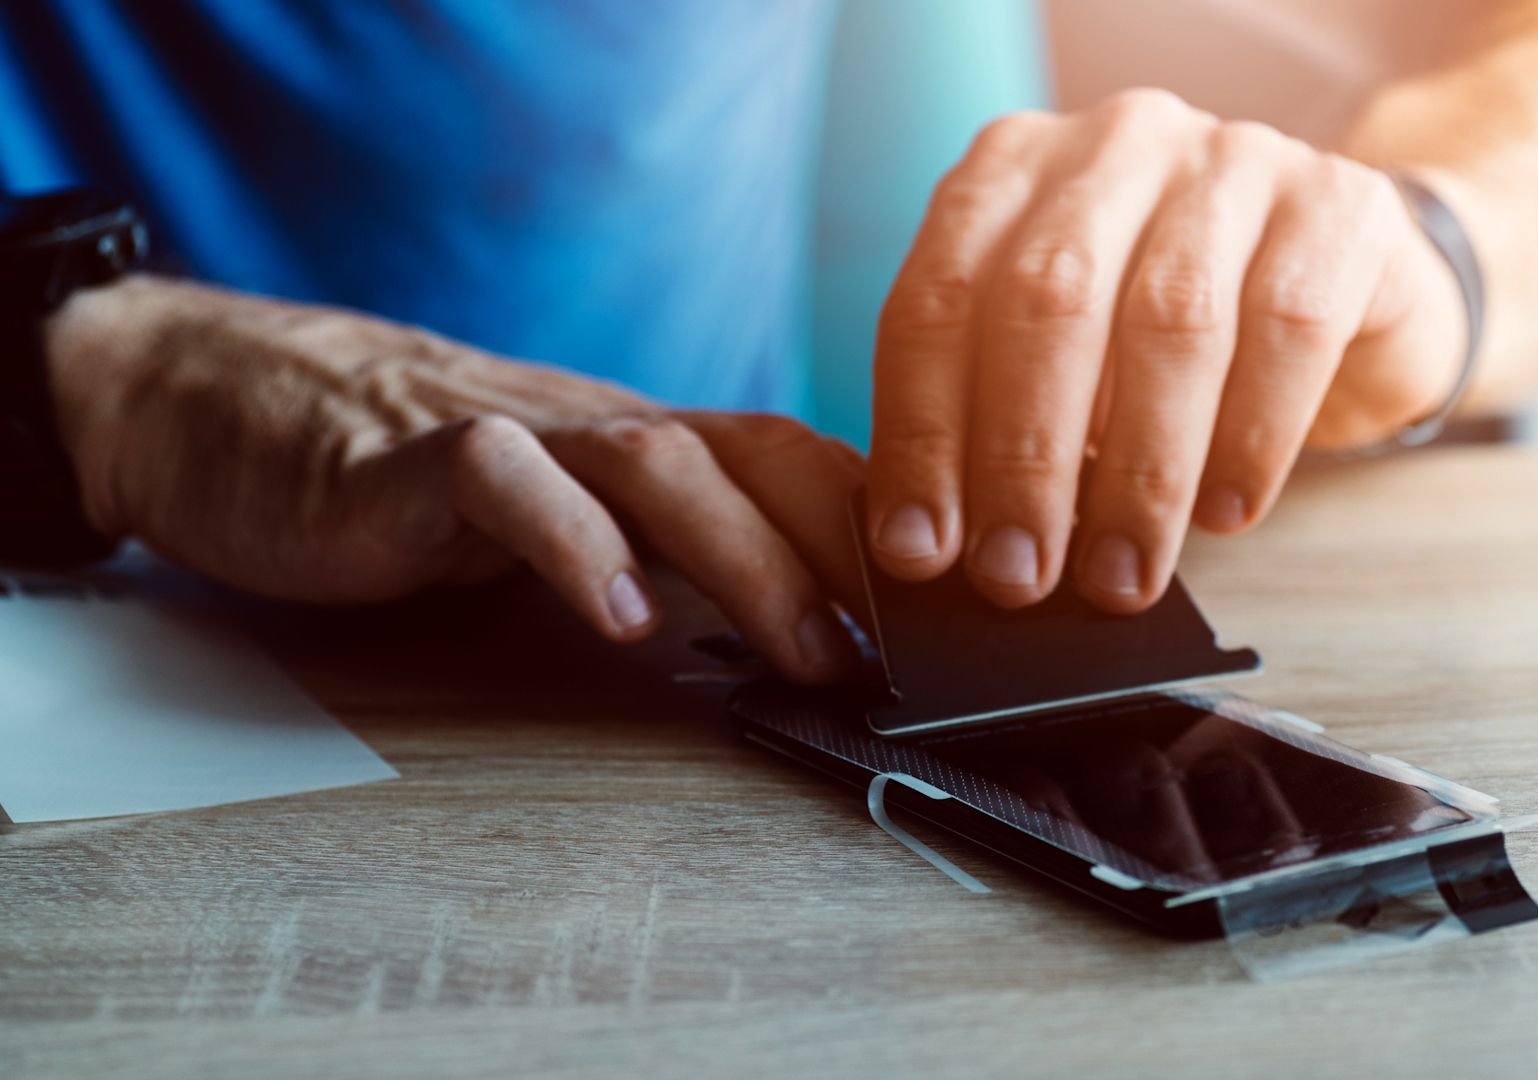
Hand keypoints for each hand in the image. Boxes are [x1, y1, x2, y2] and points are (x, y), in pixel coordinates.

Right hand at [42, 276, 861, 683]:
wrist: (232, 398)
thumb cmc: (416, 474)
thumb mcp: (568, 514)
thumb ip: (664, 554)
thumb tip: (798, 632)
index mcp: (649, 441)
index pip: (803, 463)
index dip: (890, 529)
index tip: (960, 613)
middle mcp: (601, 424)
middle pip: (762, 455)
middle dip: (854, 552)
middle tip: (914, 655)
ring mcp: (514, 430)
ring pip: (661, 464)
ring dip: (751, 558)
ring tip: (807, 650)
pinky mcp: (413, 458)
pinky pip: (508, 485)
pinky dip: (575, 547)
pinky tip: (622, 622)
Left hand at [866, 88, 1467, 612]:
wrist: (1348, 297)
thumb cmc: (1168, 348)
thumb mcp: (1064, 371)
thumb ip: (997, 425)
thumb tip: (938, 549)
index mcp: (1013, 168)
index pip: (937, 300)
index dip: (922, 433)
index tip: (920, 551)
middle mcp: (1115, 142)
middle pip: (1046, 300)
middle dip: (1023, 459)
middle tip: (1018, 577)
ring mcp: (1233, 158)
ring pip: (1169, 318)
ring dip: (1139, 472)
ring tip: (1122, 574)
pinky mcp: (1340, 203)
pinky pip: (1289, 327)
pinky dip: (1250, 438)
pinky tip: (1226, 513)